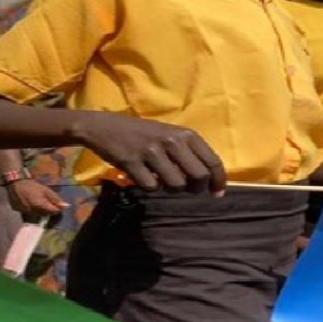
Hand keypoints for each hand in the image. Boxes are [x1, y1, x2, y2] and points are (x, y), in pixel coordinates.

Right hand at [6, 179, 67, 216]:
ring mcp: (24, 212)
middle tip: (47, 202)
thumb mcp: (45, 190)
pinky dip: (31, 210)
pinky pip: (28, 213)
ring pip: (36, 215)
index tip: (57, 205)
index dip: (56, 209)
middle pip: (45, 215)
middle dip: (48, 210)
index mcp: (40, 205)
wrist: (16, 182)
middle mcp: (32, 211)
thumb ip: (55, 199)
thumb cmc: (32, 185)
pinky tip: (30, 203)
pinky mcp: (18, 211)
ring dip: (39, 211)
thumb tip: (66, 206)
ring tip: (38, 202)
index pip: (53, 212)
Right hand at [74, 112, 225, 194]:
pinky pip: (151, 187)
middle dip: (195, 188)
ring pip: (176, 185)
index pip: (212, 161)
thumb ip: (189, 154)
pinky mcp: (133, 163)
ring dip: (170, 188)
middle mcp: (171, 141)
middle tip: (187, 188)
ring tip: (160, 178)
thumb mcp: (169, 135)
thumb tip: (209, 183)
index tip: (217, 194)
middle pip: (198, 177)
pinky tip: (142, 175)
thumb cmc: (142, 133)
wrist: (104, 127)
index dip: (218, 181)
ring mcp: (152, 151)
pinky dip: (149, 186)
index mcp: (184, 134)